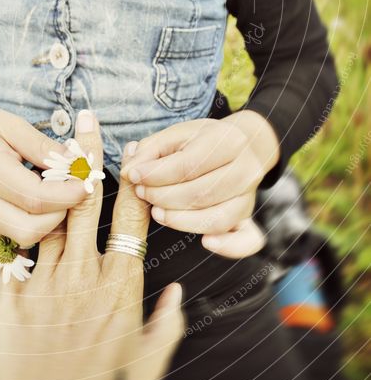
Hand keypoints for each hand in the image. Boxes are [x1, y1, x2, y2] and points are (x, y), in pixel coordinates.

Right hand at [0, 105, 89, 245]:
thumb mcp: (10, 124)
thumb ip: (42, 146)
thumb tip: (76, 162)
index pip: (35, 198)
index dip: (67, 195)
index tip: (88, 182)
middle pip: (31, 229)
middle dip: (61, 214)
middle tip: (75, 190)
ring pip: (25, 237)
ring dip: (51, 220)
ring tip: (60, 193)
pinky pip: (17, 235)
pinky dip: (38, 222)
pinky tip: (44, 200)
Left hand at [0, 109, 184, 379]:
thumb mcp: (148, 365)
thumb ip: (166, 324)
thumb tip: (175, 292)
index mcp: (122, 287)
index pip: (133, 218)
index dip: (135, 181)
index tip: (134, 154)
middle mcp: (84, 275)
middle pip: (88, 201)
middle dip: (88, 155)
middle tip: (86, 121)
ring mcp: (46, 283)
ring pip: (51, 214)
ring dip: (54, 180)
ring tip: (53, 146)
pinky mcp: (14, 297)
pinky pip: (20, 248)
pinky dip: (24, 222)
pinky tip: (20, 199)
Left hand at [120, 110, 279, 257]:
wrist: (245, 146)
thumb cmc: (204, 140)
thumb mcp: (178, 134)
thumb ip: (151, 149)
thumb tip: (130, 170)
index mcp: (229, 141)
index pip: (189, 164)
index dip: (156, 174)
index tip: (133, 176)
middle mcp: (246, 169)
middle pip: (201, 192)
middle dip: (164, 197)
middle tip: (142, 193)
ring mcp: (250, 195)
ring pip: (216, 217)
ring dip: (180, 220)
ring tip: (156, 212)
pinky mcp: (249, 216)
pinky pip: (248, 239)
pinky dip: (228, 245)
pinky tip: (205, 242)